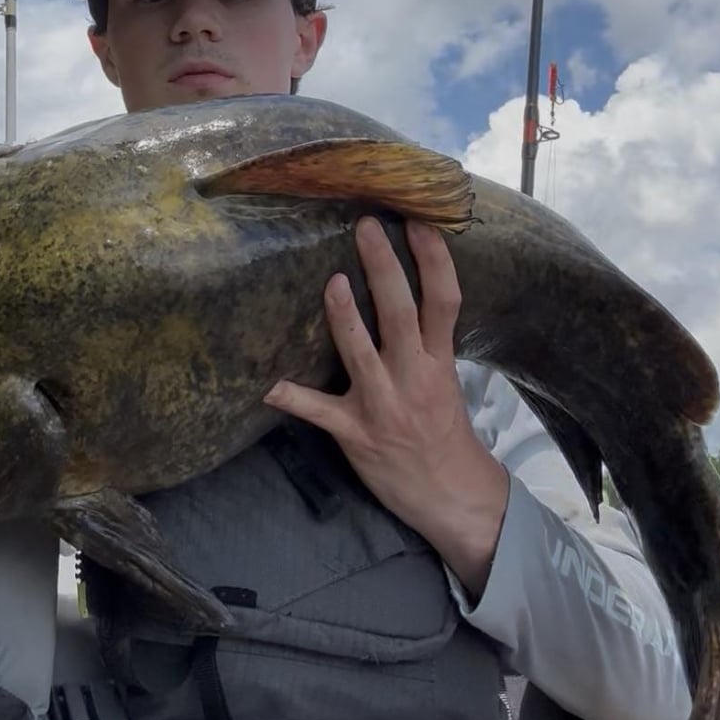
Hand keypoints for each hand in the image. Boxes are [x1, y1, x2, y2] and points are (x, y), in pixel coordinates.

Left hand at [264, 217, 509, 598]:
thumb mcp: (446, 380)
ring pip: (362, 353)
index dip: (435, 260)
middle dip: (386, 267)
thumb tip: (404, 294)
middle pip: (402, 313)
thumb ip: (426, 341)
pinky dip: (292, 397)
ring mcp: (384, 405)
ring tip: (333, 281)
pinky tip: (267, 385)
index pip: (445, 301)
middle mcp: (414, 376)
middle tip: (367, 225)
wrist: (452, 496)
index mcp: (439, 361)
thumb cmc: (445, 433)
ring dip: (345, 317)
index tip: (420, 223)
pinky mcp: (356, 433)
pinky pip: (319, 411)